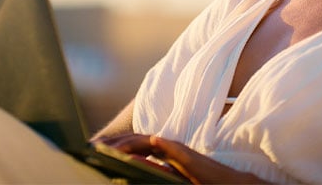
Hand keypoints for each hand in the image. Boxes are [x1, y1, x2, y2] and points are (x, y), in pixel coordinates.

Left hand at [98, 134, 265, 184]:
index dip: (119, 145)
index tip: (100, 149)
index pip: (137, 145)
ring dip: (128, 142)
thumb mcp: (171, 178)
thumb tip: (133, 168)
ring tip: (109, 147)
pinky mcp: (187, 155)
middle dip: (117, 142)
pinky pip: (169, 148)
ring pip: (148, 141)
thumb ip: (155, 172)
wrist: (225, 183)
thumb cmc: (200, 182)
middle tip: (96, 146)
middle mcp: (168, 148)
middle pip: (137, 140)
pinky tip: (145, 144)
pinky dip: (156, 145)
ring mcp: (177, 150)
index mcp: (164, 154)